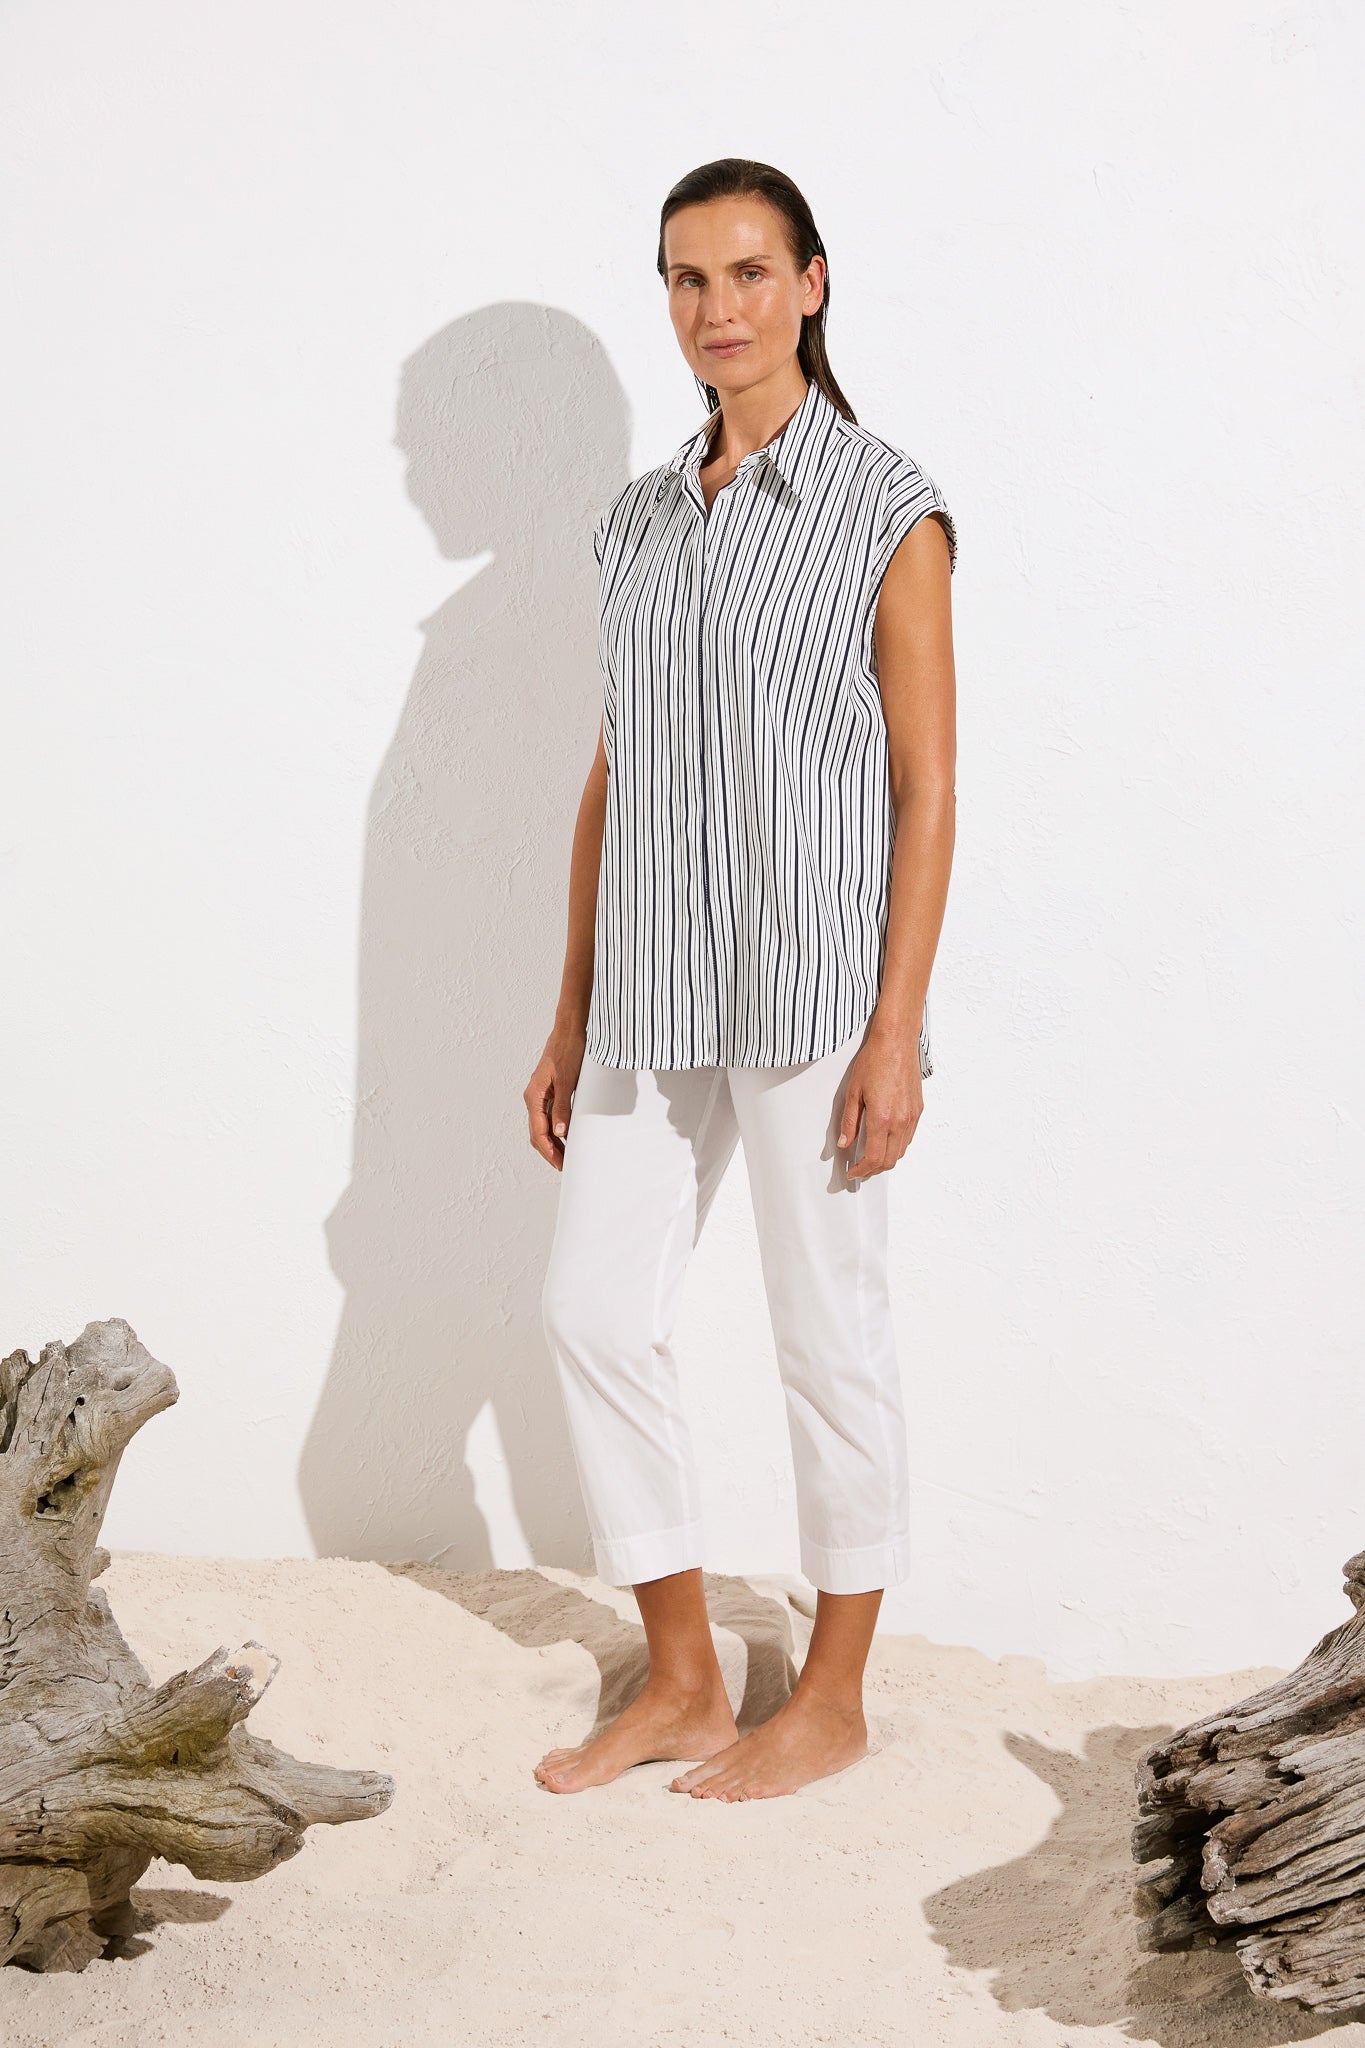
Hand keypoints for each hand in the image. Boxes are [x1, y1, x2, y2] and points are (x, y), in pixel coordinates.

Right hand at [524, 1026, 585, 1171]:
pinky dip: (555, 1130)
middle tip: (564, 1166)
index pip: (538, 1132)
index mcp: (534, 1096)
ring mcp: (539, 1095)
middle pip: (537, 1133)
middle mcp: (533, 1097)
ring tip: (566, 1156)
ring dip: (552, 1143)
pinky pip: (547, 1117)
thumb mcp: (567, 1081)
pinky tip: (566, 1137)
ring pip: (541, 1127)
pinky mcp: (548, 1092)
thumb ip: (562, 1107)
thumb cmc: (567, 1051)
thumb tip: (559, 1133)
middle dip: (549, 1152)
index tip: (560, 1164)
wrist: (568, 1031)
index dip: (549, 1151)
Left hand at [836, 1022, 922, 1178]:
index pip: (873, 1158)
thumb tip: (845, 1143)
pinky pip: (908, 1137)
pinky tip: (885, 1139)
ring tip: (870, 1156)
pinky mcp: (918, 1110)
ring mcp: (911, 1117)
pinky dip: (896, 1146)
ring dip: (885, 1159)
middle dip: (873, 1170)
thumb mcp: (853, 1092)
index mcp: (881, 1118)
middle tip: (860, 1168)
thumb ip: (849, 1122)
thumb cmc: (874, 1061)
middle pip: (889, 1161)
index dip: (861, 1170)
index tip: (853, 1172)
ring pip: (900, 1151)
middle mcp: (900, 1121)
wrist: (896, 1043)